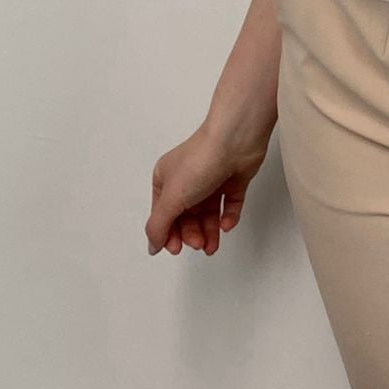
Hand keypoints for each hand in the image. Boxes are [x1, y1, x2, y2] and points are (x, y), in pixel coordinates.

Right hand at [145, 118, 272, 256]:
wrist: (236, 140)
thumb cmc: (201, 160)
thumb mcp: (171, 198)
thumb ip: (159, 225)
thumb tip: (152, 246)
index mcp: (166, 178)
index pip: (163, 213)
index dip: (169, 233)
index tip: (177, 249)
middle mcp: (187, 178)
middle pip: (187, 216)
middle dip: (192, 233)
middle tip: (199, 244)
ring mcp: (212, 178)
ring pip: (208, 213)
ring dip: (209, 231)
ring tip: (212, 246)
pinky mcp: (233, 179)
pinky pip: (229, 204)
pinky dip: (228, 216)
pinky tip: (227, 224)